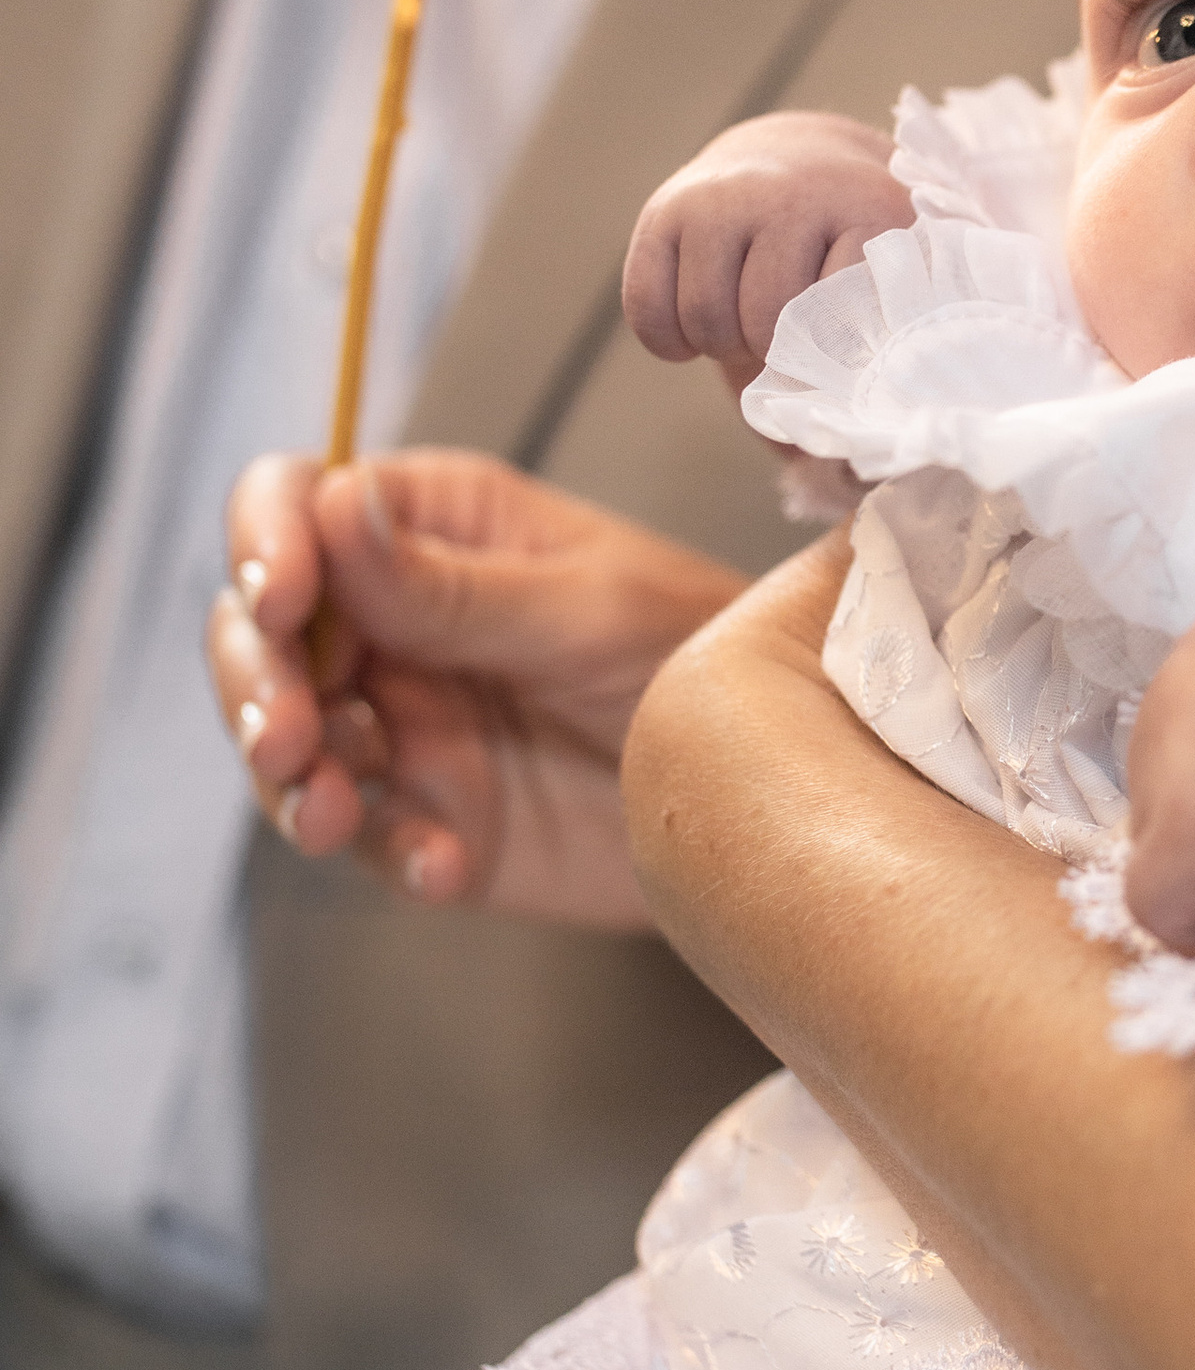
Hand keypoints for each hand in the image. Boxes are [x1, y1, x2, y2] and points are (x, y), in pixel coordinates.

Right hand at [209, 449, 746, 923]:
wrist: (764, 787)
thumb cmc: (703, 652)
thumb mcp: (588, 612)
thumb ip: (457, 586)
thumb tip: (337, 509)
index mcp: (435, 528)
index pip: (299, 505)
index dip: (268, 545)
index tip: (283, 598)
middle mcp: (398, 619)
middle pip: (264, 631)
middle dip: (255, 681)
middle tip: (287, 734)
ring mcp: (404, 719)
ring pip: (288, 741)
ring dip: (290, 779)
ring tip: (331, 812)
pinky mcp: (427, 813)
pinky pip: (366, 835)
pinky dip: (387, 850)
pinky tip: (442, 864)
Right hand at [623, 111, 912, 390]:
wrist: (795, 163)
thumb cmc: (845, 258)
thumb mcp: (882, 290)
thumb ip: (875, 362)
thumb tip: (836, 472)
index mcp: (870, 212)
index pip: (843, 323)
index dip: (833, 361)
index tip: (840, 352)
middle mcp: (795, 192)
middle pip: (765, 322)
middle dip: (768, 353)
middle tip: (781, 340)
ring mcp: (726, 195)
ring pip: (706, 316)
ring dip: (720, 345)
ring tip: (743, 327)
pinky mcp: (666, 207)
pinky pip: (647, 306)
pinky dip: (667, 341)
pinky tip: (694, 330)